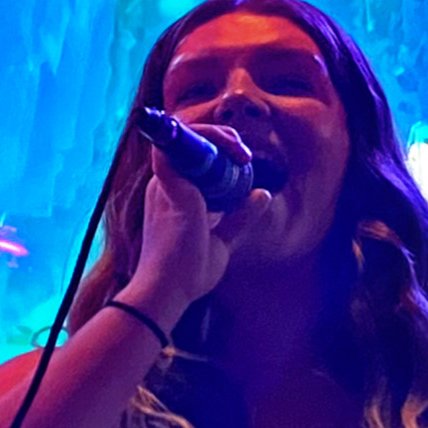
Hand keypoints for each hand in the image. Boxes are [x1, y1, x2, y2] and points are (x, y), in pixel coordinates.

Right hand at [122, 121, 288, 326]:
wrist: (168, 291)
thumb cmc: (187, 272)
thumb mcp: (221, 239)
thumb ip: (239, 216)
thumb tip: (262, 194)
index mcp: (173, 194)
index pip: (192, 156)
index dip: (216, 148)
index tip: (243, 161)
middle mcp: (164, 184)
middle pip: (189, 142)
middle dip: (221, 138)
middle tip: (245, 156)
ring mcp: (165, 183)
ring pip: (186, 137)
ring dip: (218, 136)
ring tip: (243, 154)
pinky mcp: (170, 185)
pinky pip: (179, 144)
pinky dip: (209, 140)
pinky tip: (235, 153)